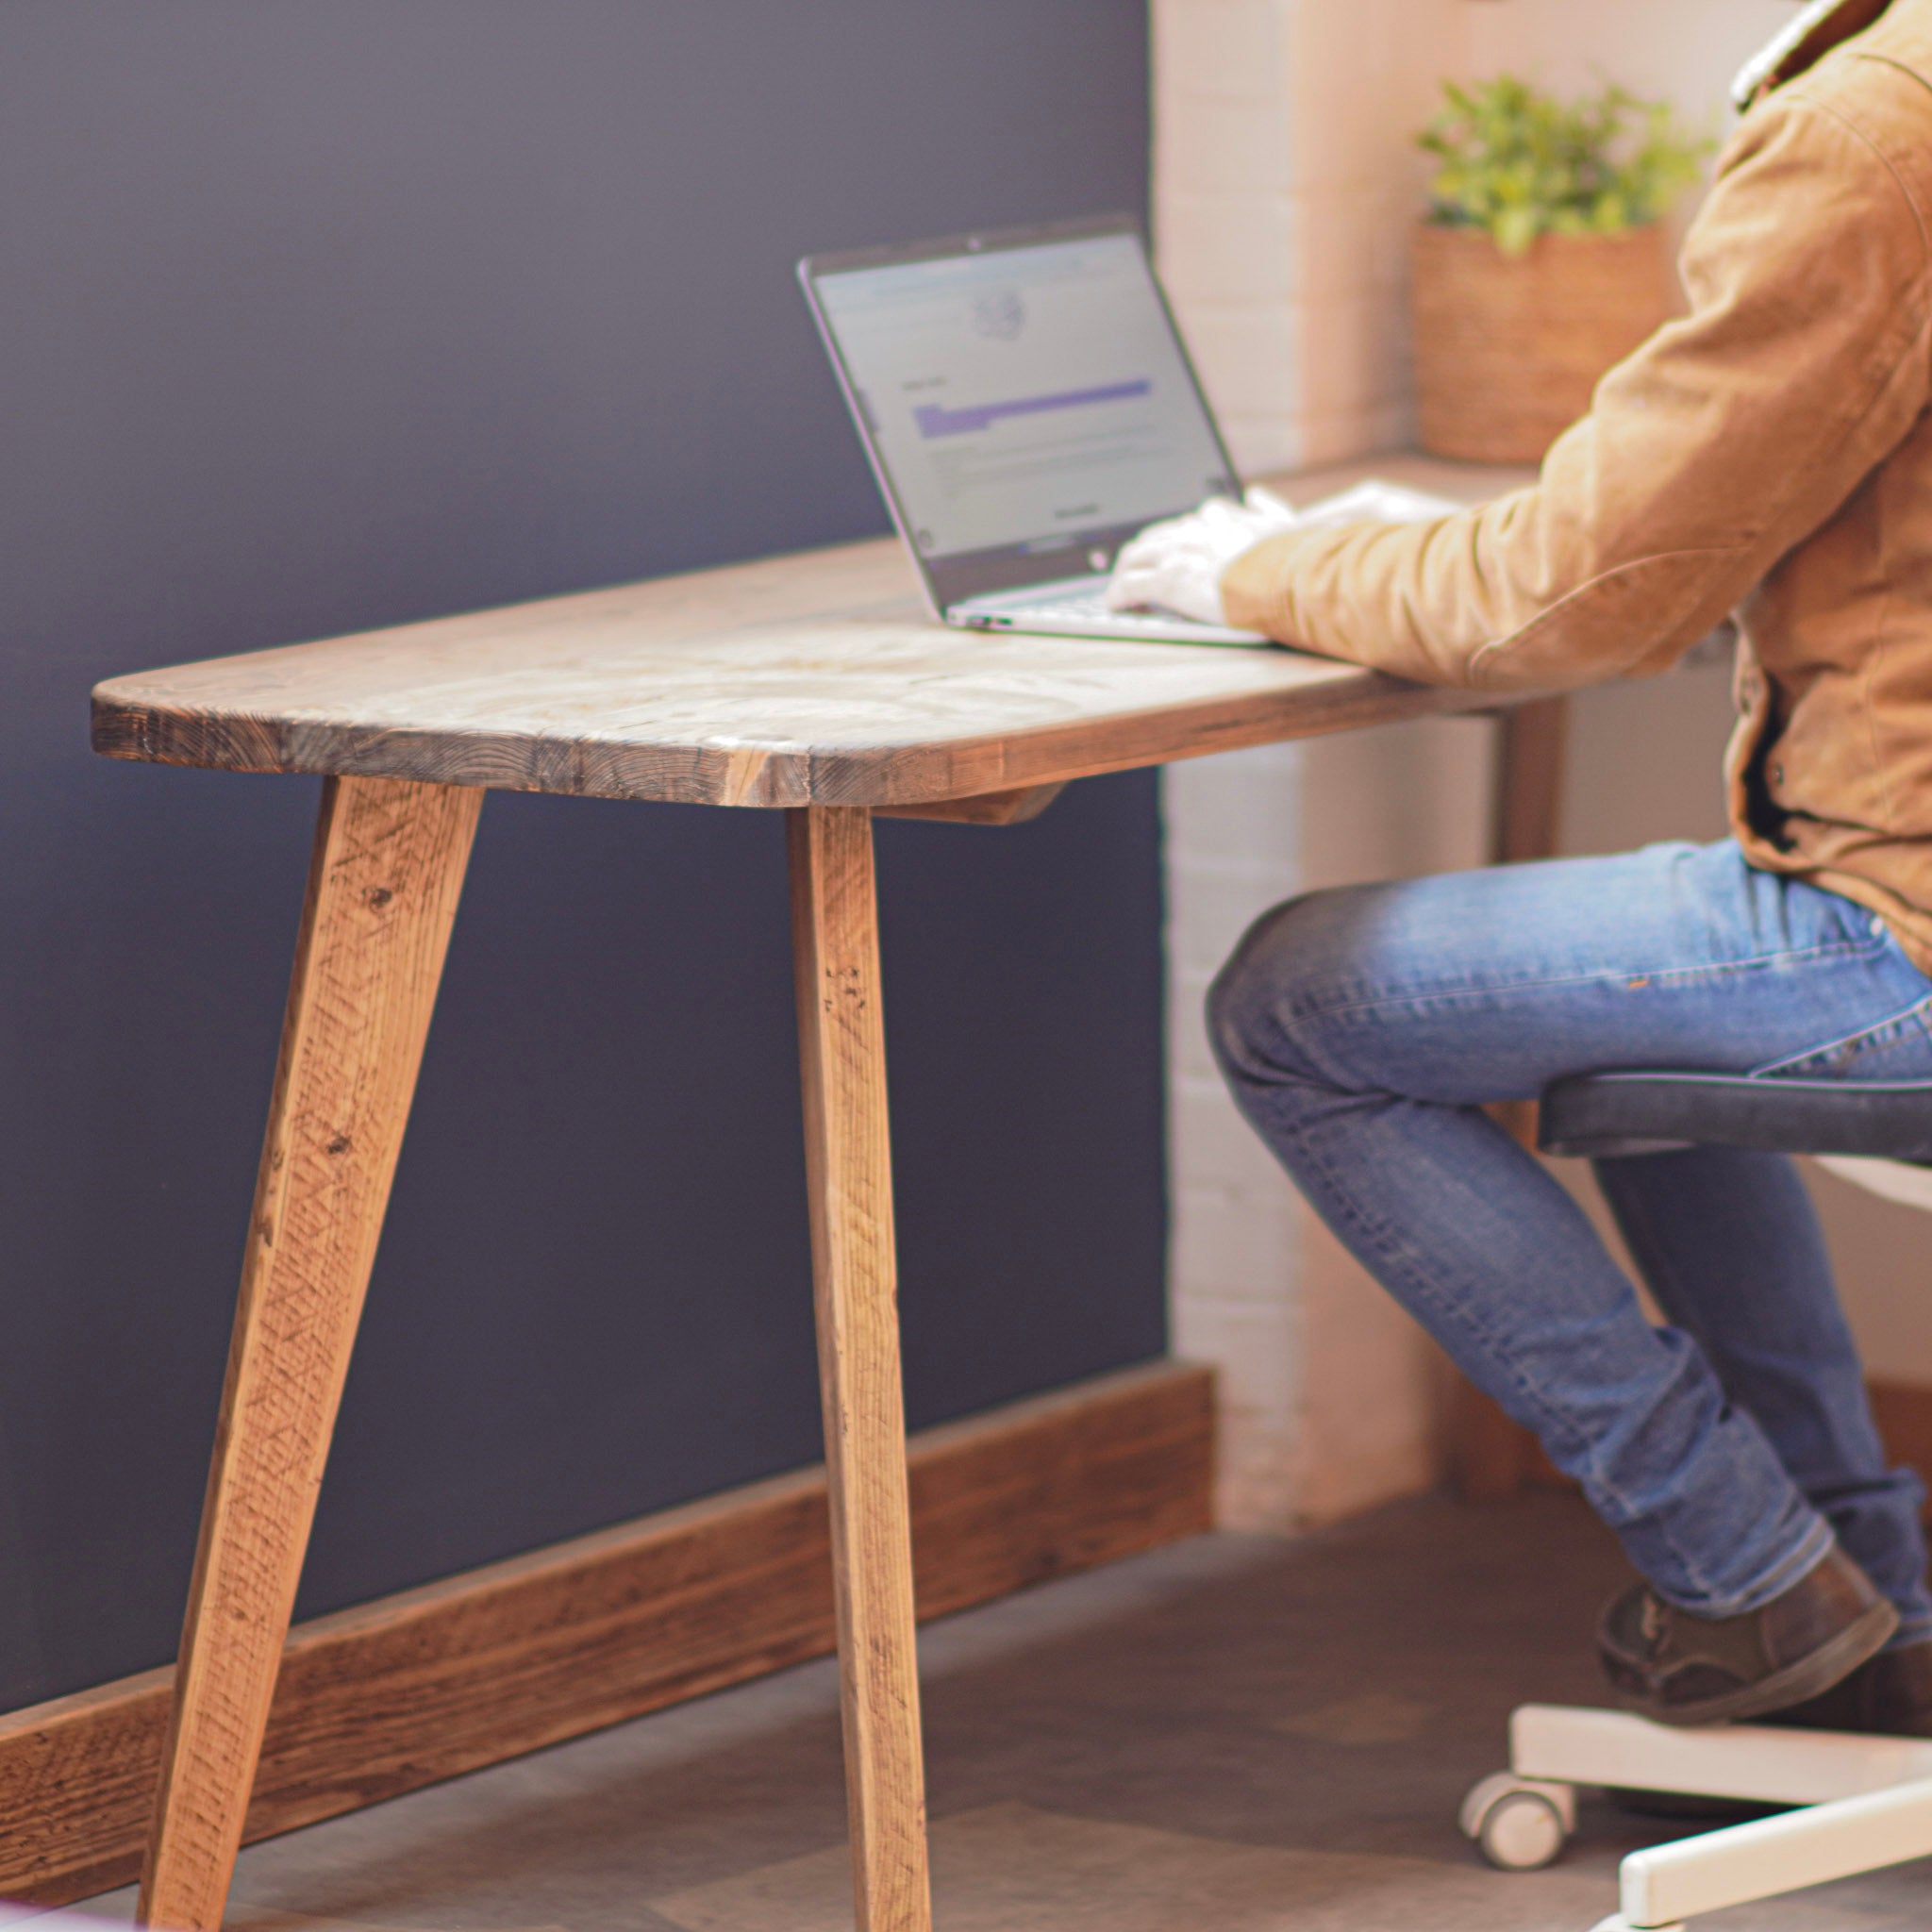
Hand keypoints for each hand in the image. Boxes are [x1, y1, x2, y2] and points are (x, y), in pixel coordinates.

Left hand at [1106, 487, 1300, 624]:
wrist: (1288, 574)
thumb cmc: (1292, 559)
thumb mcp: (1285, 525)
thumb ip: (1267, 508)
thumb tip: (1253, 493)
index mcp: (1221, 520)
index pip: (1191, 522)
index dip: (1180, 537)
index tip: (1178, 547)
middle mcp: (1195, 531)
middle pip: (1157, 536)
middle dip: (1146, 552)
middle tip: (1140, 569)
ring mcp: (1179, 554)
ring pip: (1135, 556)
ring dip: (1126, 571)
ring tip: (1121, 588)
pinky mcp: (1168, 580)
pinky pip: (1130, 585)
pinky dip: (1118, 595)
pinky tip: (1114, 604)